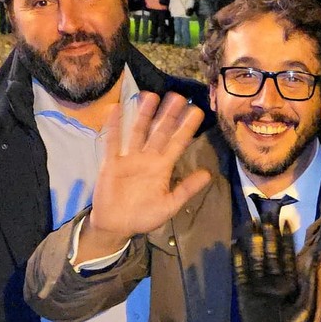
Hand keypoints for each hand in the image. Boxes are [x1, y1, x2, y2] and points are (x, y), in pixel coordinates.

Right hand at [80, 93, 209, 255]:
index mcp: (162, 168)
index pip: (177, 143)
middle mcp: (148, 158)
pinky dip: (114, 126)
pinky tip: (116, 109)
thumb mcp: (170, 205)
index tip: (196, 111)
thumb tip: (208, 175)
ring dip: (144, 114)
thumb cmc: (144, 216)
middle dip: (168, 115)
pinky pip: (113, 141)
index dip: (186, 128)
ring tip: (151, 95)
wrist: (116, 226)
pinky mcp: (112, 163)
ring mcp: (129, 158)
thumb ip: (186, 189)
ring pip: (138, 132)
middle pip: (160, 132)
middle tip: (178, 96)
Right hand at [233, 219, 314, 321]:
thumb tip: (313, 253)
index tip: (285, 220)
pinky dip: (238, 259)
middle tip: (265, 214)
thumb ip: (308, 277)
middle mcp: (274, 280)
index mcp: (291, 282)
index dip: (286, 238)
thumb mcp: (308, 302)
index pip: (288, 255)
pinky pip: (241, 273)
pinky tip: (235, 245)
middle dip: (268, 234)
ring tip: (250, 224)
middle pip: (270, 252)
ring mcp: (258, 285)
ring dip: (253, 242)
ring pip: (256, 258)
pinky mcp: (245, 292)